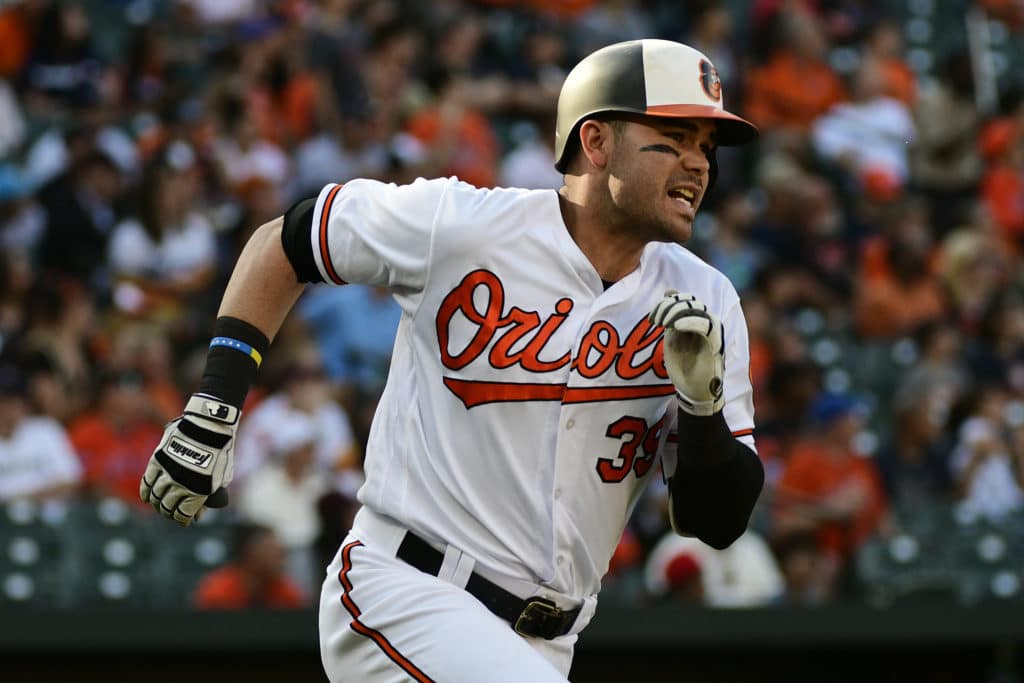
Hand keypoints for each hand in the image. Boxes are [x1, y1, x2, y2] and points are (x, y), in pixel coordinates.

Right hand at [140, 394, 238, 525]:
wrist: (210, 426)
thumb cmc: (221, 451)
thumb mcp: (223, 477)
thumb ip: (212, 496)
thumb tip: (200, 514)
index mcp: (199, 490)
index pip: (184, 513)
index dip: (184, 519)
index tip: (185, 520)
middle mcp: (181, 484)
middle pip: (168, 506)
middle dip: (169, 513)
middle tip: (171, 513)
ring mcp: (168, 472)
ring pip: (156, 496)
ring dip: (157, 504)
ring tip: (160, 506)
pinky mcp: (158, 461)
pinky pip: (147, 482)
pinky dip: (146, 492)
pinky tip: (147, 498)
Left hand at [649, 291, 724, 415]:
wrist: (694, 391)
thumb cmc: (684, 366)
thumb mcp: (672, 337)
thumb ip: (670, 316)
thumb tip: (668, 291)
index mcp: (696, 319)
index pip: (683, 298)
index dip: (665, 303)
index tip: (651, 319)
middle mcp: (707, 321)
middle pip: (688, 300)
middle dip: (668, 307)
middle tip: (656, 323)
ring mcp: (712, 331)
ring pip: (697, 308)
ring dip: (676, 312)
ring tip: (664, 325)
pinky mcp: (716, 342)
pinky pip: (706, 324)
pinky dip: (690, 321)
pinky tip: (676, 327)